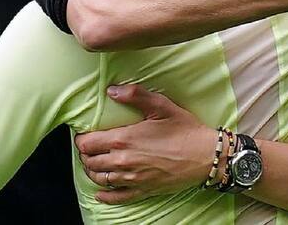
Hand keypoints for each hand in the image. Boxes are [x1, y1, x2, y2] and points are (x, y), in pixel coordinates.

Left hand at [74, 85, 214, 203]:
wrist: (206, 156)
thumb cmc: (185, 130)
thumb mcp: (161, 106)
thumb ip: (135, 95)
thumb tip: (111, 91)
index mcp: (124, 139)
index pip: (87, 144)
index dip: (82, 138)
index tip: (85, 134)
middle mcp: (124, 161)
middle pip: (90, 162)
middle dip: (86, 154)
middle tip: (90, 147)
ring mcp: (132, 178)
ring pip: (99, 179)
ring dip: (93, 171)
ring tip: (95, 163)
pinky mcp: (143, 190)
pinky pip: (117, 197)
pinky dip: (105, 195)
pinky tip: (101, 192)